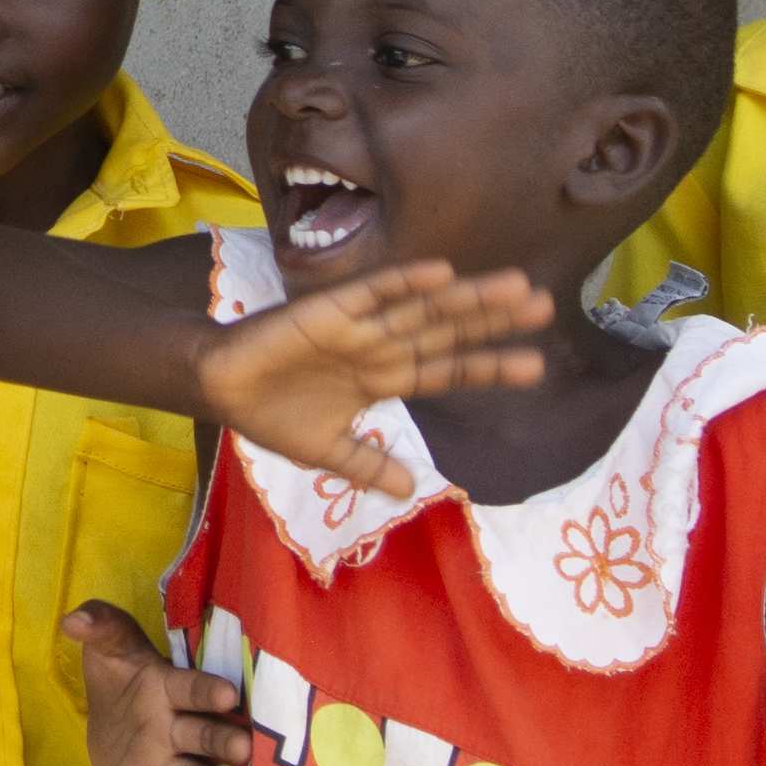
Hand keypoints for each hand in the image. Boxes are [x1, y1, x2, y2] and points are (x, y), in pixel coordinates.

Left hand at [65, 602, 252, 765]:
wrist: (107, 712)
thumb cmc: (118, 667)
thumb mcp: (107, 641)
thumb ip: (97, 624)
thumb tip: (72, 620)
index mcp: (169, 689)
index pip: (191, 689)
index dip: (208, 692)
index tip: (228, 696)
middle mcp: (175, 729)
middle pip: (203, 738)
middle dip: (223, 744)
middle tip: (244, 751)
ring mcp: (165, 764)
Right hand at [185, 257, 555, 500]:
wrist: (218, 388)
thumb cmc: (270, 413)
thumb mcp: (327, 451)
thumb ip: (369, 466)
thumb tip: (412, 492)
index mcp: (383, 378)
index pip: (448, 370)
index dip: (490, 367)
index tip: (538, 367)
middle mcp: (381, 347)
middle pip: (448, 332)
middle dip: (495, 322)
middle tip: (547, 306)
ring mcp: (360, 326)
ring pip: (424, 310)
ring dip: (469, 298)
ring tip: (517, 286)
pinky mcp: (329, 311)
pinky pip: (374, 293)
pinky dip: (405, 283)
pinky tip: (442, 273)